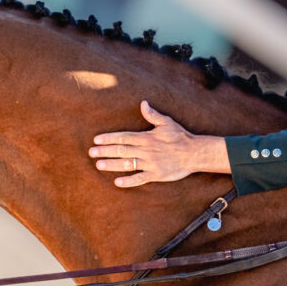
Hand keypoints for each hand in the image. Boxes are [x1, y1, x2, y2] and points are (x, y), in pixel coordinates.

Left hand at [89, 101, 229, 186]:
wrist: (195, 153)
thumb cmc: (180, 136)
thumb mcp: (167, 122)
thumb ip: (153, 115)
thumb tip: (143, 103)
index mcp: (147, 137)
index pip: (124, 137)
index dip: (109, 138)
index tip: (96, 139)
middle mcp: (146, 151)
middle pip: (122, 150)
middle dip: (105, 151)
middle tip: (92, 152)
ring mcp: (150, 164)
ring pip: (127, 164)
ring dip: (112, 165)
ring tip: (99, 165)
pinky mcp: (156, 174)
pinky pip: (140, 179)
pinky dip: (128, 181)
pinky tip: (117, 182)